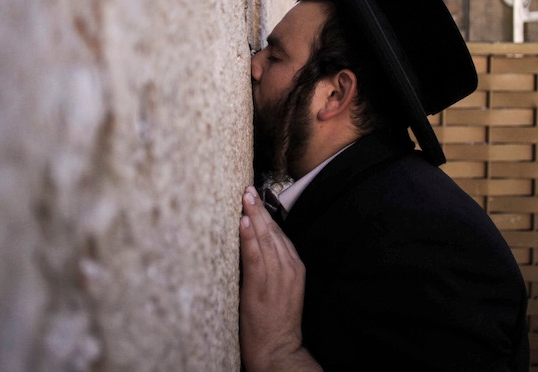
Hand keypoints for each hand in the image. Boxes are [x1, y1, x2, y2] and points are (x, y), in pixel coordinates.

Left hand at [239, 187, 320, 371]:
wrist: (279, 348)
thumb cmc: (276, 321)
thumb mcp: (282, 289)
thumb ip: (274, 267)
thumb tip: (256, 247)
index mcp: (295, 267)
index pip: (280, 234)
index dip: (267, 215)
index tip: (256, 198)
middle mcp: (288, 267)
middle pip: (273, 231)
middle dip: (260, 209)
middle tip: (247, 189)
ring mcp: (276, 275)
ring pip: (264, 239)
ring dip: (253, 216)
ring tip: (244, 197)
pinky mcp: (261, 285)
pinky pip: (254, 256)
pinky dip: (248, 238)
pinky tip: (242, 222)